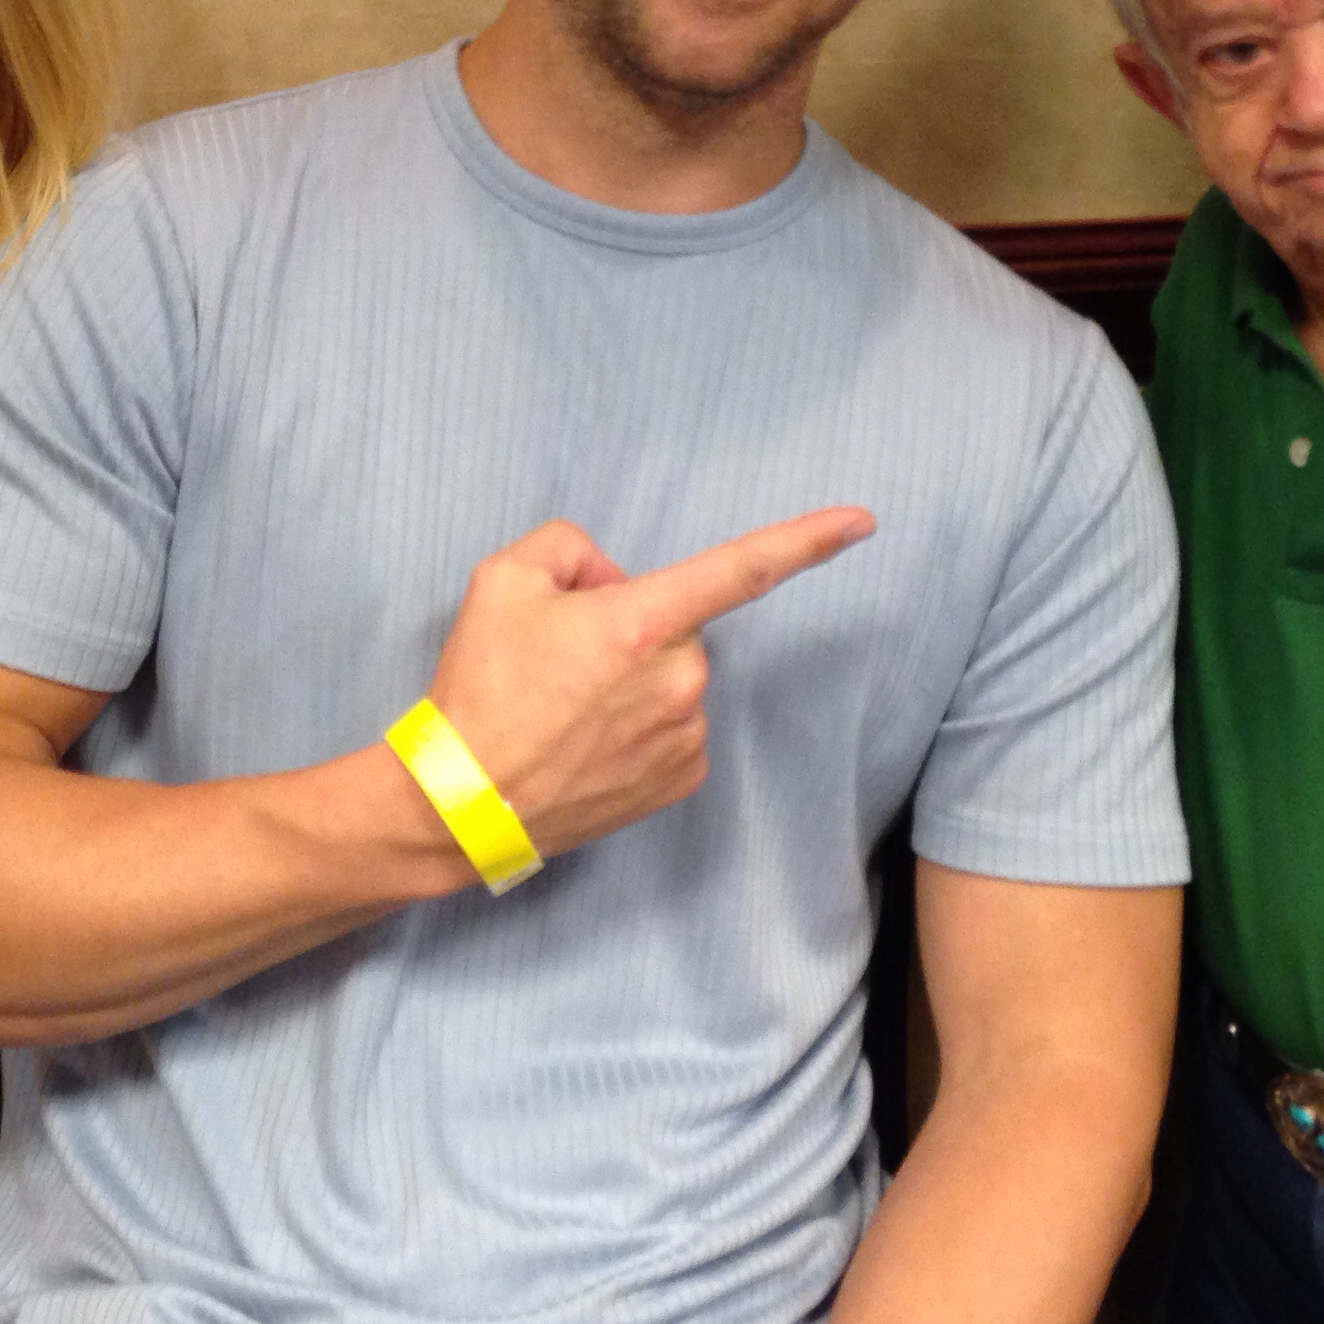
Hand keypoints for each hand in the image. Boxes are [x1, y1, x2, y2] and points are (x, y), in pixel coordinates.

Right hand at [422, 507, 873, 859]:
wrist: (461, 801)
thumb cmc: (480, 688)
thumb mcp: (502, 578)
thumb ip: (569, 545)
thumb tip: (611, 579)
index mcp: (643, 622)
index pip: (743, 569)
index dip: (807, 540)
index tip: (861, 521)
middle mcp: (680, 680)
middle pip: (676, 625)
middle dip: (632, 624)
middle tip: (561, 656)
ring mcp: (685, 735)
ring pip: (674, 679)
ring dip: (634, 680)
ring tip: (564, 709)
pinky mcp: (680, 781)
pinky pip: (674, 728)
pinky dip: (641, 726)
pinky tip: (588, 742)